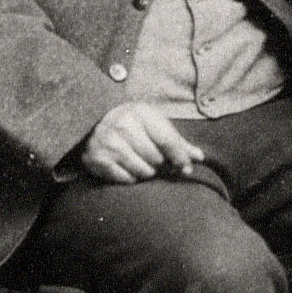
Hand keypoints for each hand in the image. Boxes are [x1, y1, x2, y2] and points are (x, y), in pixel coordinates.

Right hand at [79, 101, 207, 184]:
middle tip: (156, 162)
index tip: (187, 169)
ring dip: (147, 172)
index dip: (180, 158)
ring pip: (143, 171)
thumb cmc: (132, 125)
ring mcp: (108, 143)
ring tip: (142, 163)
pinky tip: (128, 167)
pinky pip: (127, 179)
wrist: (92, 124)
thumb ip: (177, 141)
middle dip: (161, 164)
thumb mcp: (154, 125)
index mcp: (140, 112)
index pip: (167, 140)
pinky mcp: (97, 159)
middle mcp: (122, 125)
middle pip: (156, 159)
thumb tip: (199, 157)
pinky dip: (132, 177)